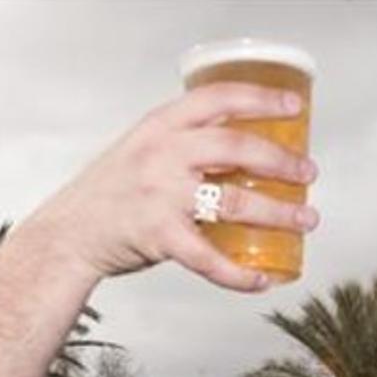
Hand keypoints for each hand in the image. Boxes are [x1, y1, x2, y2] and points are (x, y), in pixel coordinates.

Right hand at [20, 82, 319, 291]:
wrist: (67, 234)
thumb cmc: (112, 193)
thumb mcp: (143, 149)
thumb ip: (185, 145)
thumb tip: (246, 149)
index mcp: (161, 126)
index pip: (218, 98)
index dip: (261, 99)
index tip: (295, 108)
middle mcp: (163, 154)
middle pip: (237, 147)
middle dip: (282, 161)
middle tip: (308, 173)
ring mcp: (162, 196)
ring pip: (236, 202)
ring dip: (279, 213)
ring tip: (306, 219)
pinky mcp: (160, 237)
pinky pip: (211, 260)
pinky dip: (240, 274)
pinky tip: (263, 279)